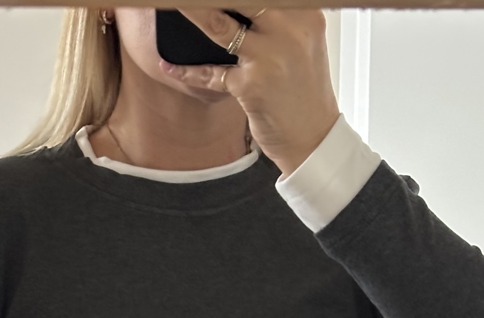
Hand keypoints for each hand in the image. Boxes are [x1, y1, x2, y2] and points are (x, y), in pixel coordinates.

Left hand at [162, 8, 340, 177]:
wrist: (313, 139)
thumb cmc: (304, 92)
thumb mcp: (304, 44)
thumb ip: (280, 19)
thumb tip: (244, 9)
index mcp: (305, 15)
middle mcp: (290, 30)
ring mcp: (269, 58)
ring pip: (220, 25)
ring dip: (193, 13)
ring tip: (174, 6)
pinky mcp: (250, 86)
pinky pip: (210, 73)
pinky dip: (187, 72)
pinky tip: (170, 67)